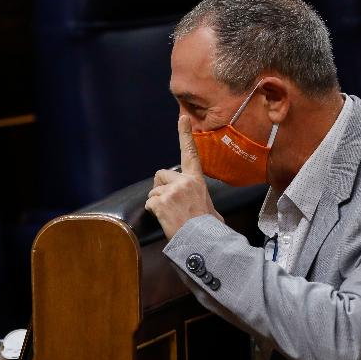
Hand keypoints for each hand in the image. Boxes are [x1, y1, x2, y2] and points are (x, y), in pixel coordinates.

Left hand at [145, 116, 221, 238]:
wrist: (203, 241)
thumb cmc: (208, 227)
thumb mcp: (210, 207)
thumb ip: (201, 199)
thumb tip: (211, 214)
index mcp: (196, 180)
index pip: (189, 153)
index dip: (185, 134)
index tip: (182, 118)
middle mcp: (183, 181)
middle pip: (160, 175)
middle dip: (160, 188)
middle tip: (170, 204)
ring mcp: (171, 191)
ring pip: (153, 191)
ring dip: (157, 203)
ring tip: (171, 215)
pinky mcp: (160, 202)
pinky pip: (149, 204)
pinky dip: (154, 212)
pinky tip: (166, 220)